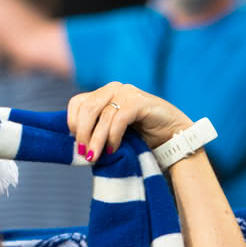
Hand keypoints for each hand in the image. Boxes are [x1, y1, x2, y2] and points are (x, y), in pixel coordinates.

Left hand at [66, 82, 190, 160]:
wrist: (173, 138)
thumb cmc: (141, 138)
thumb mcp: (112, 133)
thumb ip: (96, 131)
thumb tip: (76, 145)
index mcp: (103, 94)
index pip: (77, 103)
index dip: (72, 123)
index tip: (76, 144)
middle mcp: (113, 89)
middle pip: (87, 108)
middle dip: (82, 134)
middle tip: (85, 155)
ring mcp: (127, 92)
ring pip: (102, 115)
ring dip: (97, 139)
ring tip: (95, 157)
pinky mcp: (140, 101)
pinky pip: (119, 119)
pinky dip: (113, 136)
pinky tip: (114, 149)